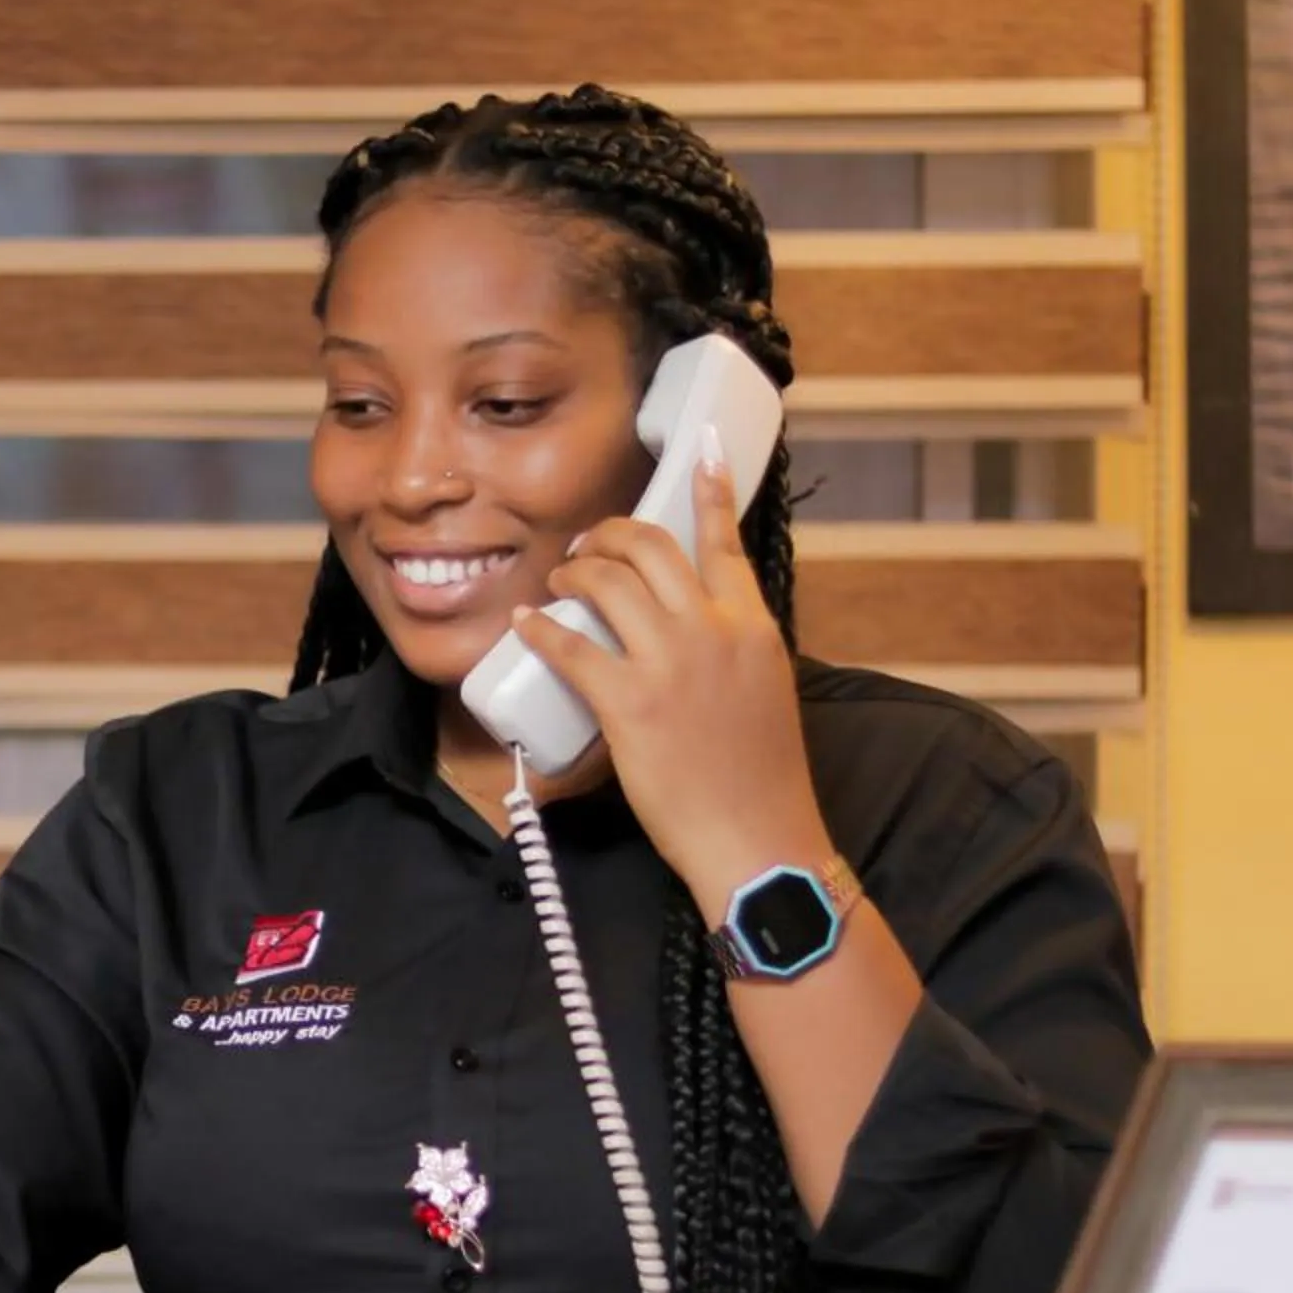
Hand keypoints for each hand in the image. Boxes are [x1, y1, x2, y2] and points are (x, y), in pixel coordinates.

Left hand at [510, 453, 827, 913]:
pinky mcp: (629, 701)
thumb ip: (733, 649)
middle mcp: (714, 630)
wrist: (758, 839)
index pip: (724, 543)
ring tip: (559, 579)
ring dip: (575, 570)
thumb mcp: (764, 691)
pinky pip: (571, 644)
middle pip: (652, 548)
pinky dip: (543, 627)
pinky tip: (527, 622)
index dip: (709, 492)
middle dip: (612, 534)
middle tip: (590, 543)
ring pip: (608, 581)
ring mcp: (671, 663)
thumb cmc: (762, 777)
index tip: (697, 453)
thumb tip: (696, 629)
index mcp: (754, 627)